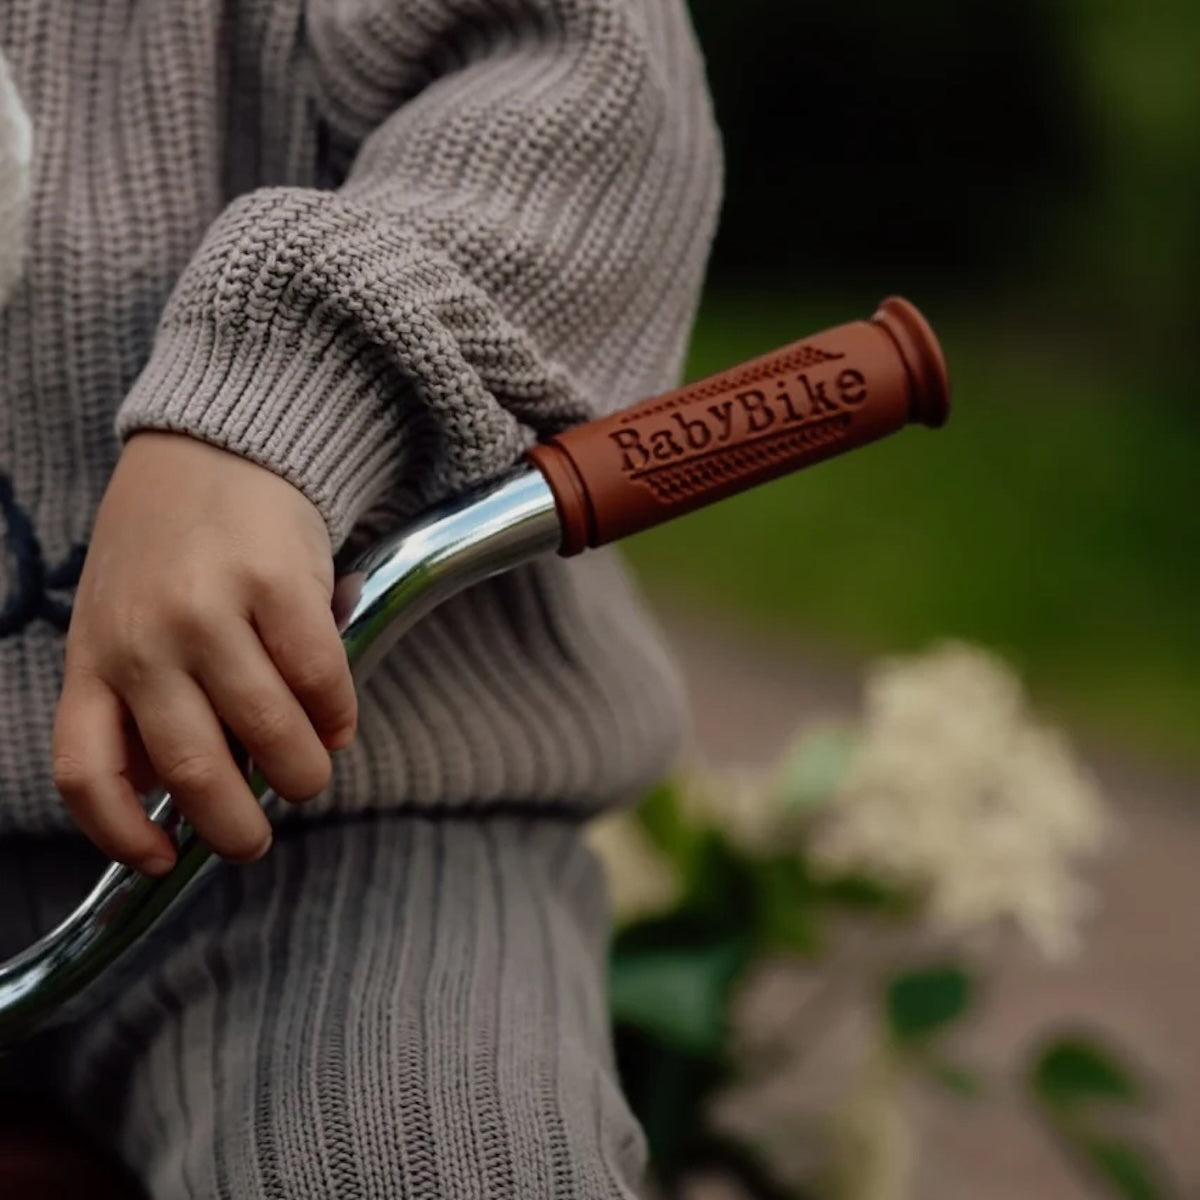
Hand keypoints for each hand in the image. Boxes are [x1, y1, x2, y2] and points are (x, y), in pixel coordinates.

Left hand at [53, 432, 356, 874]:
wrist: (214, 447)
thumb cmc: (168, 547)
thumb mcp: (120, 620)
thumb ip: (141, 700)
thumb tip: (181, 792)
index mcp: (93, 656)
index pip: (86, 770)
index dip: (121, 834)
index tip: (162, 860)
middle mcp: (144, 640)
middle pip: (191, 769)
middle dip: (236, 828)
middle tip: (257, 840)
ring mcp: (210, 611)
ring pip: (267, 732)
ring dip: (302, 773)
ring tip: (312, 776)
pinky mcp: (277, 583)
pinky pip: (320, 678)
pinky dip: (338, 715)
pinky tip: (339, 723)